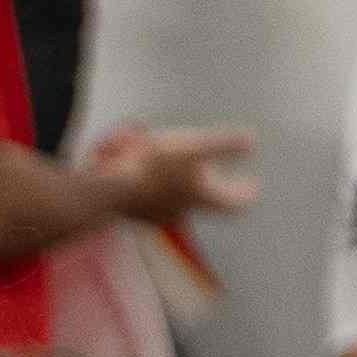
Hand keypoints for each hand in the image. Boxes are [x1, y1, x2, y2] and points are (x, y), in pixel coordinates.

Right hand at [88, 123, 255, 229]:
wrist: (105, 188)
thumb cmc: (152, 166)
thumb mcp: (193, 146)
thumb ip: (223, 145)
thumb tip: (252, 141)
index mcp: (200, 198)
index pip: (233, 204)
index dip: (244, 195)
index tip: (252, 187)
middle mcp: (180, 212)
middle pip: (204, 205)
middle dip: (210, 190)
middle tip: (214, 178)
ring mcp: (153, 215)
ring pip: (175, 205)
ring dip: (180, 191)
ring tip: (177, 174)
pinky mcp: (130, 213)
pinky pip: (148, 203)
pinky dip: (152, 192)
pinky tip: (146, 177)